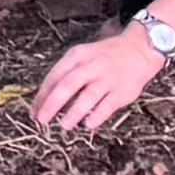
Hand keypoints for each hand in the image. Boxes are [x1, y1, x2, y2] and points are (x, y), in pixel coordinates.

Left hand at [29, 32, 164, 135]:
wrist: (139, 49)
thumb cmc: (105, 57)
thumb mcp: (84, 56)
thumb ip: (67, 74)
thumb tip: (46, 98)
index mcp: (78, 55)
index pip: (55, 75)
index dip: (43, 94)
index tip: (35, 110)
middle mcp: (91, 65)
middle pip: (67, 85)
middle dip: (52, 104)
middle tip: (42, 120)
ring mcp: (107, 78)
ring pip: (87, 97)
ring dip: (73, 113)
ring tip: (64, 125)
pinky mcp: (122, 91)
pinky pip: (107, 105)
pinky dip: (96, 116)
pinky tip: (88, 125)